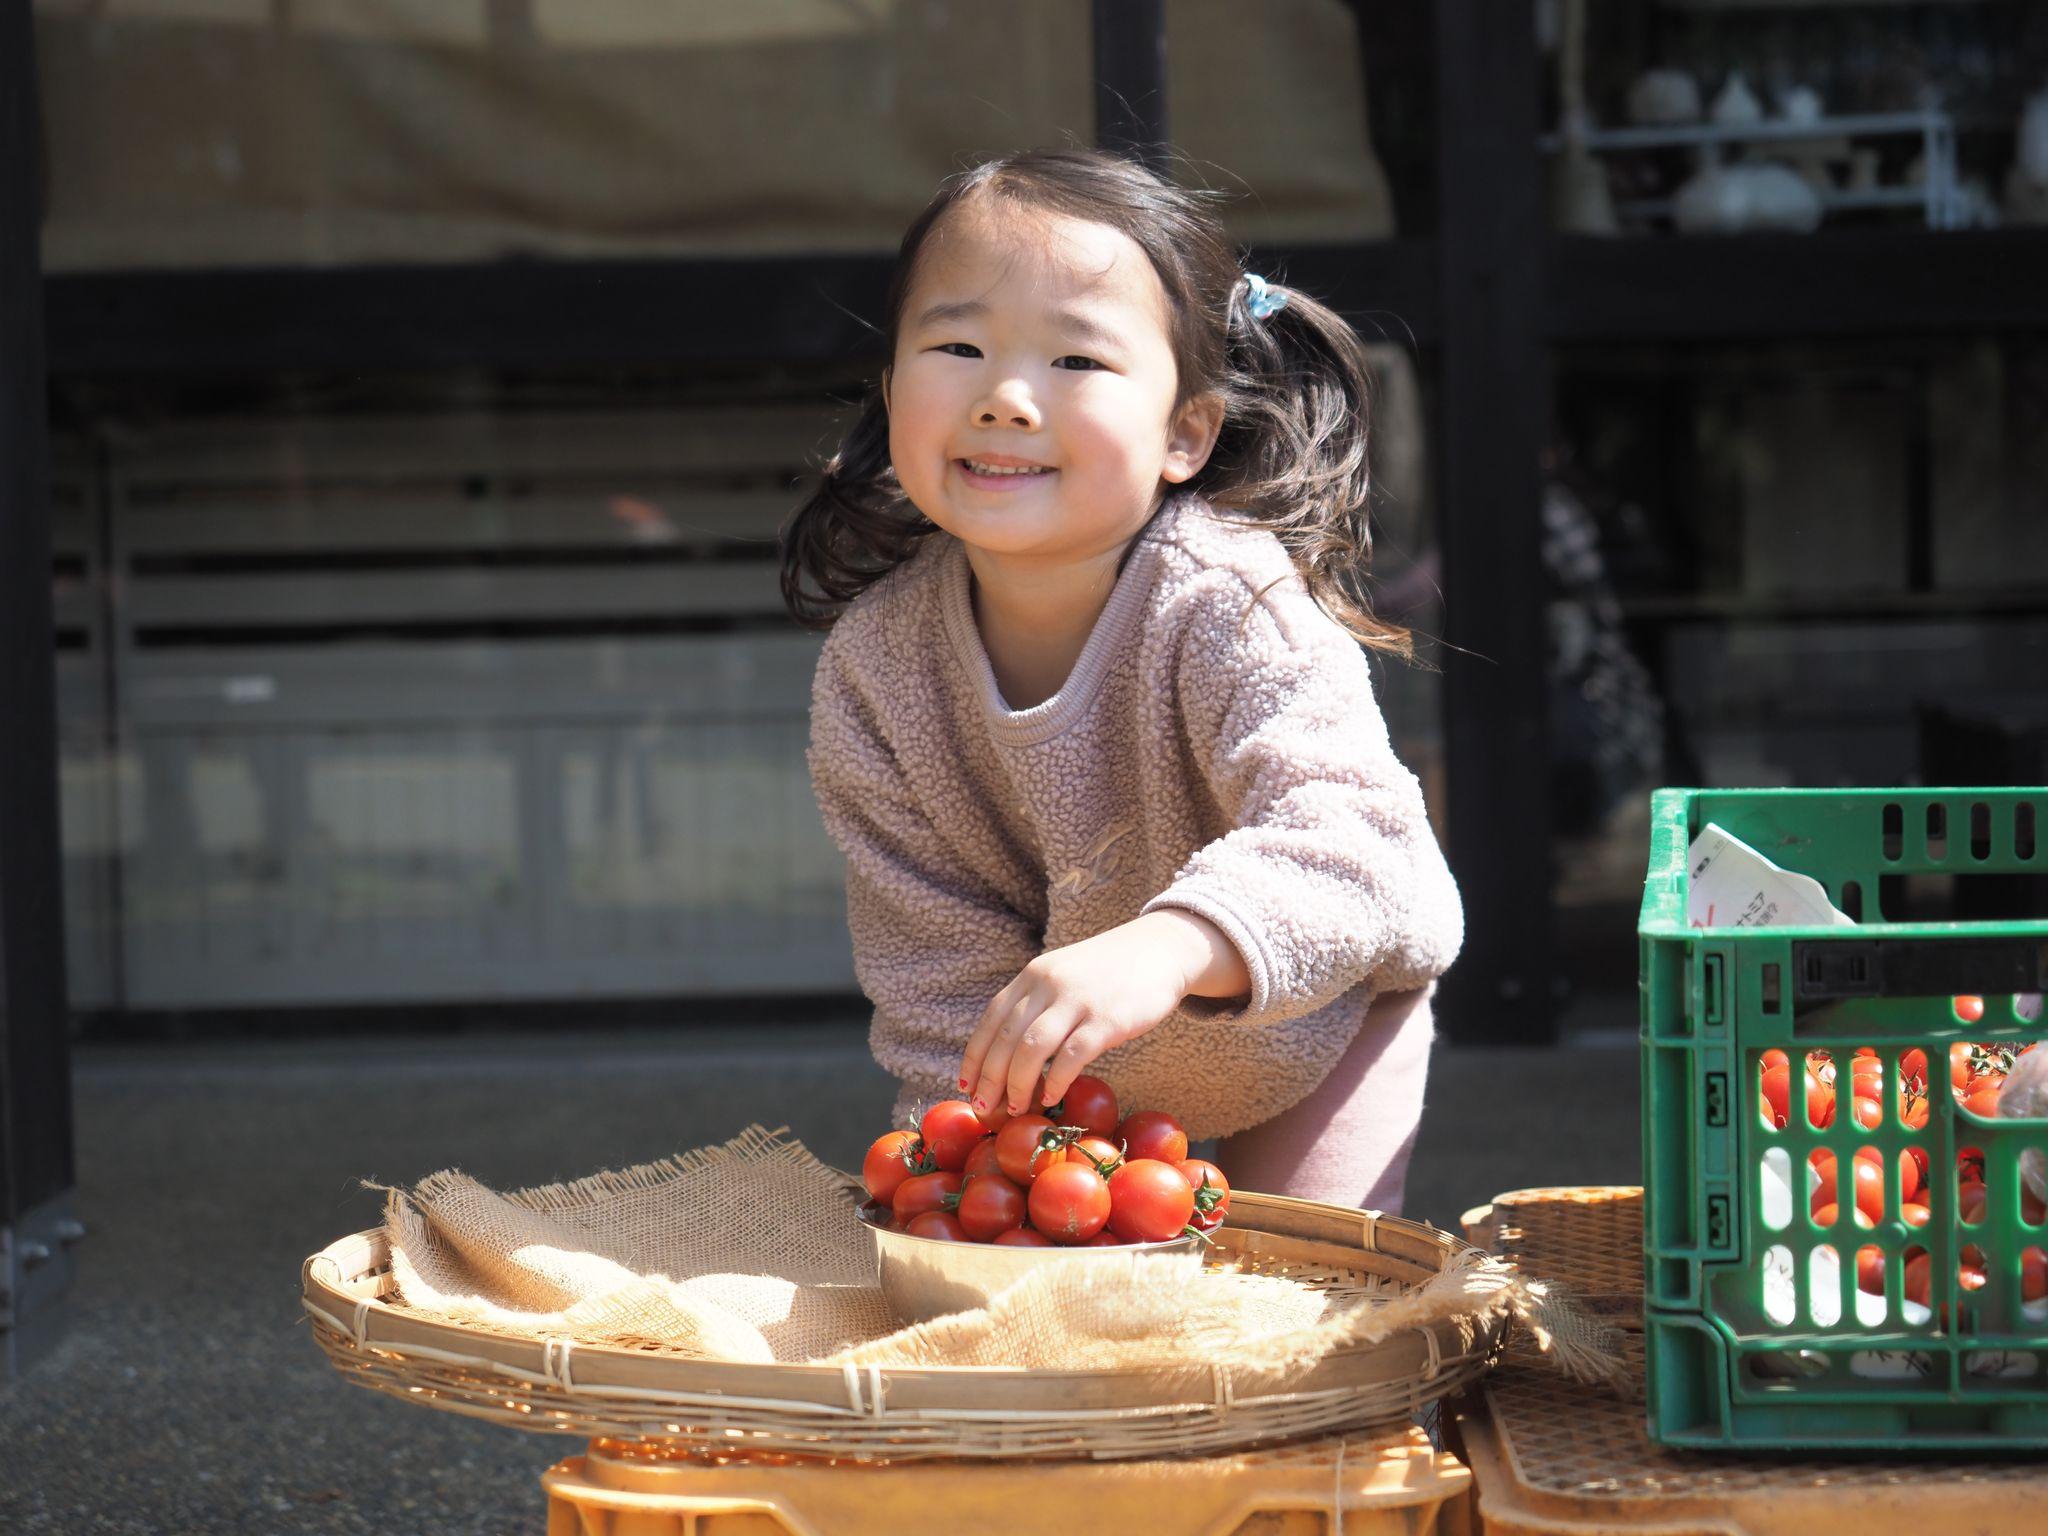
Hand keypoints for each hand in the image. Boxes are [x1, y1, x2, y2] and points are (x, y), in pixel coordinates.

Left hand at [958, 910, 1247, 1116]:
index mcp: (1033, 975)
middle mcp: (1048, 984)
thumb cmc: (1108, 973)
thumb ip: (1037, 1004)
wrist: (1160, 949)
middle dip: (990, 1079)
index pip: (991, 1019)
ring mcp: (1077, 1000)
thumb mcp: (1063, 976)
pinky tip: (1051, 1097)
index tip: (966, 1085)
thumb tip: (1007, 1055)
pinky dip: (1055, 1081)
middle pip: (1005, 1038)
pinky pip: (1070, 1057)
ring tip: (1017, 1109)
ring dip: (1017, 1085)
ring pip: (1031, 1049)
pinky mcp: (1107, 1019)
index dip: (975, 1056)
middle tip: (985, 1108)